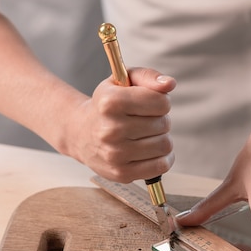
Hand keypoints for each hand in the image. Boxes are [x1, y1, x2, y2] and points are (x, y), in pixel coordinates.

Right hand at [62, 68, 176, 182]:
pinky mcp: (122, 173)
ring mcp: (115, 154)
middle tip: (144, 121)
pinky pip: (161, 166)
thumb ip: (148, 76)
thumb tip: (169, 84)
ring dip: (161, 139)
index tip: (150, 104)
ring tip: (146, 136)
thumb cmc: (108, 106)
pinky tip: (151, 152)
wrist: (81, 134)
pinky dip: (163, 158)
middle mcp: (111, 129)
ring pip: (165, 145)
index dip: (161, 102)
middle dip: (160, 120)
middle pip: (164, 124)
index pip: (161, 102)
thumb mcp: (122, 81)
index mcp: (110, 102)